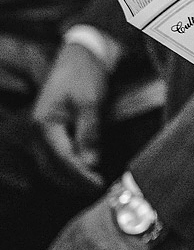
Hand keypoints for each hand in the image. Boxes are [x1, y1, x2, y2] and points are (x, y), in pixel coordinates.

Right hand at [31, 42, 109, 187]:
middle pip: (52, 166)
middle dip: (73, 181)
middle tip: (95, 190)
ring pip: (50, 164)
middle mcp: (38, 131)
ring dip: (68, 178)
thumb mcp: (90, 104)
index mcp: (44, 124)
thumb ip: (89, 134)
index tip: (98, 184)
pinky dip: (66, 168)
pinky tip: (82, 172)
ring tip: (90, 185)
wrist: (79, 58)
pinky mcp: (50, 131)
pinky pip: (53, 156)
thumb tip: (90, 163)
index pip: (62, 159)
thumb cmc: (84, 77)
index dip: (80, 175)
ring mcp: (42, 132)